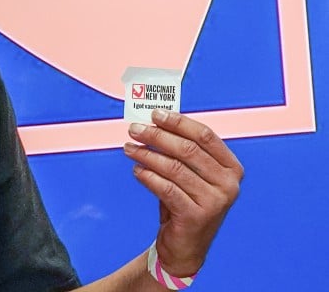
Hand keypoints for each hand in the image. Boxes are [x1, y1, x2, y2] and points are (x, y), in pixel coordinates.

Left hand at [123, 109, 243, 277]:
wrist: (186, 246)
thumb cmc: (185, 202)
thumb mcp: (189, 175)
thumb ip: (179, 151)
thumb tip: (152, 122)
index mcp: (231, 168)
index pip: (205, 136)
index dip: (178, 122)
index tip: (155, 114)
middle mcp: (228, 184)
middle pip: (188, 149)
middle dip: (157, 135)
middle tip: (134, 129)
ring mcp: (215, 202)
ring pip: (174, 168)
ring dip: (147, 154)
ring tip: (130, 149)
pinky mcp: (196, 216)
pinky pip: (166, 188)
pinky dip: (148, 176)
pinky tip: (137, 170)